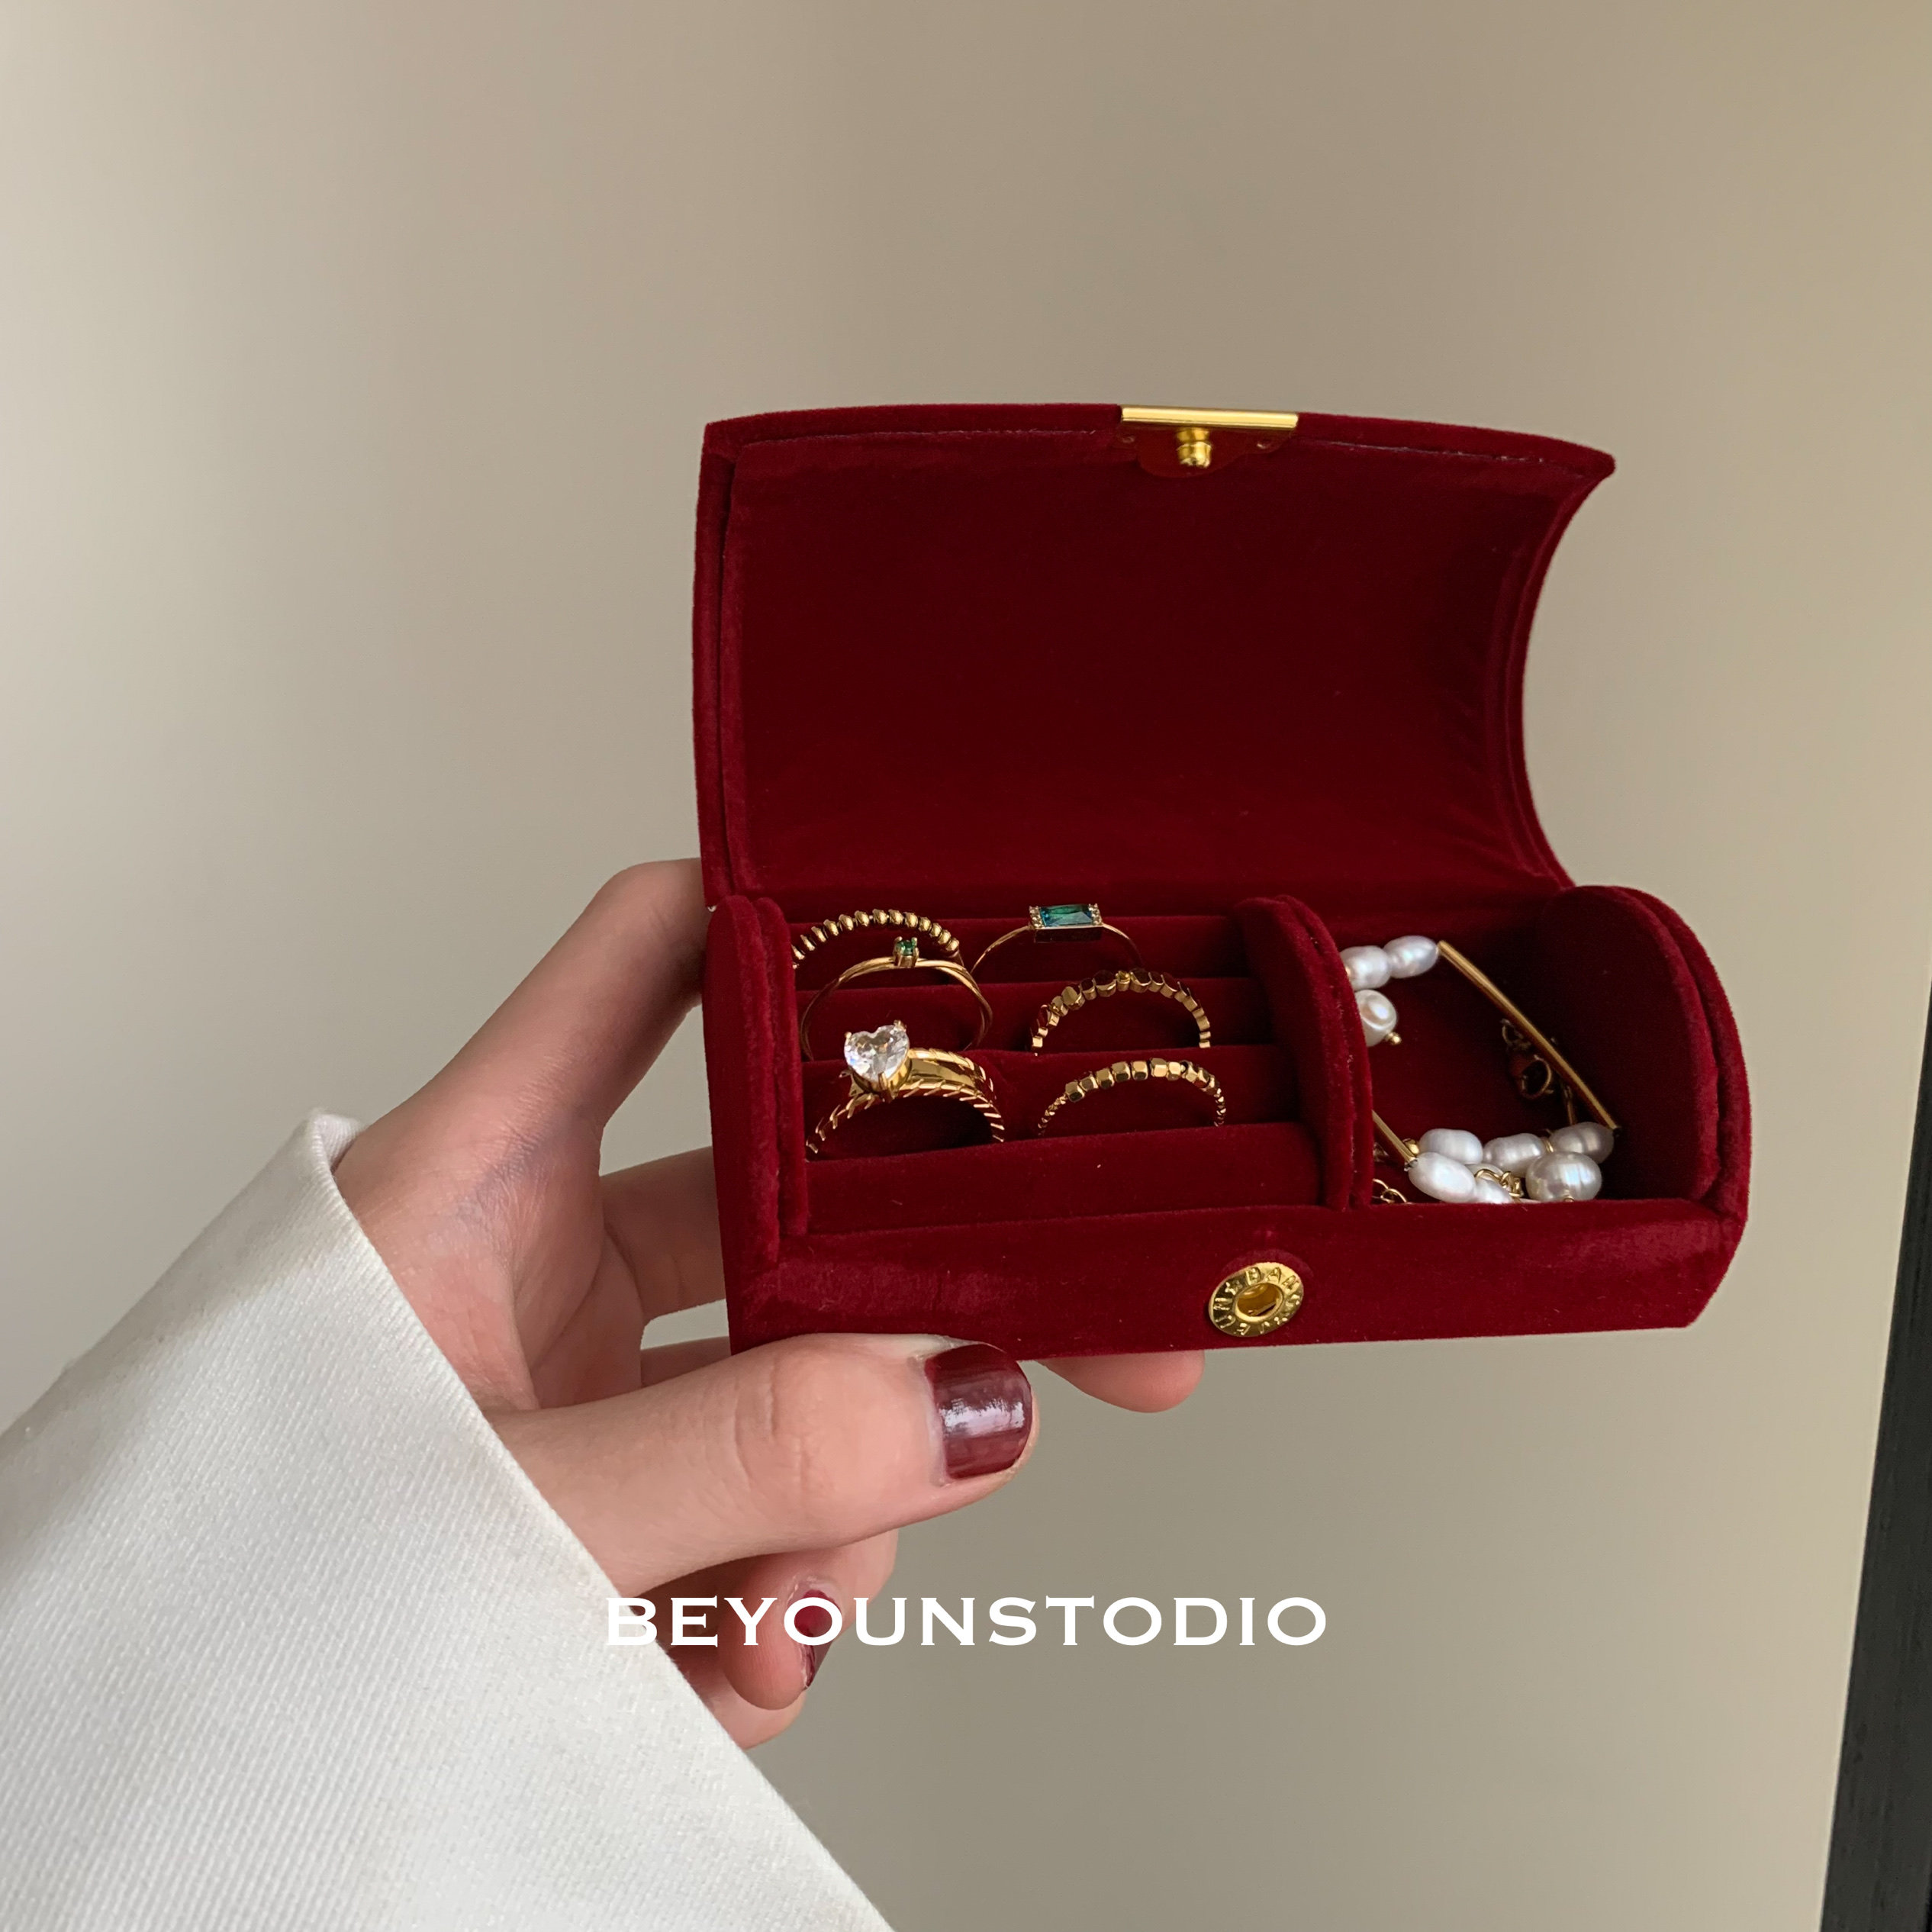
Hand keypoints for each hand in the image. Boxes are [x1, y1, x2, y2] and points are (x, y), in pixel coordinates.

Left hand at [333, 862, 1201, 1744]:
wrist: (185, 1792)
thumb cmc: (249, 1603)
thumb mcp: (510, 1508)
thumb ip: (747, 1451)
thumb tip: (971, 1396)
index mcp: (474, 1179)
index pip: (639, 970)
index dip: (779, 914)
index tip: (938, 921)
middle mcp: (542, 1266)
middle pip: (788, 1209)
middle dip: (920, 1307)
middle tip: (1081, 1335)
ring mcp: (589, 1396)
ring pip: (799, 1391)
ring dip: (833, 1507)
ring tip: (776, 1618)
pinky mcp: (620, 1515)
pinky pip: (762, 1517)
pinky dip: (777, 1595)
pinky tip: (729, 1666)